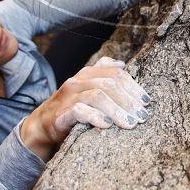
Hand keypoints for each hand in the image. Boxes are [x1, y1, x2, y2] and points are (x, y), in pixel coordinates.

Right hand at [20, 57, 151, 158]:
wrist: (42, 125)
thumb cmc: (70, 107)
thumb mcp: (87, 89)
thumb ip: (103, 74)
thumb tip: (122, 64)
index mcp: (87, 73)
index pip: (116, 74)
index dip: (134, 87)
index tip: (146, 102)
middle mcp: (78, 81)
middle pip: (109, 84)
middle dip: (129, 101)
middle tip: (141, 116)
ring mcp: (68, 97)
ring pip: (97, 96)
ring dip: (117, 110)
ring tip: (130, 123)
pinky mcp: (61, 114)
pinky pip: (80, 111)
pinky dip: (95, 117)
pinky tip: (107, 126)